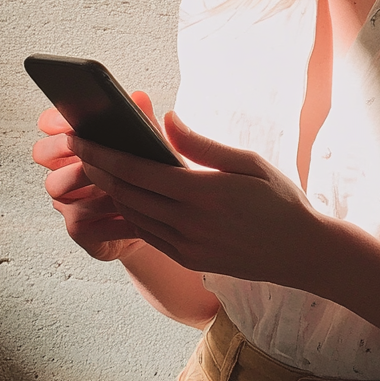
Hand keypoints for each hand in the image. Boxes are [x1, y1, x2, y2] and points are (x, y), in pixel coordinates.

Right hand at [32, 93, 156, 262]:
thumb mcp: (152, 147)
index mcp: (80, 144)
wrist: (162, 223)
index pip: (49, 123)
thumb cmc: (152, 178)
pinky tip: (127, 213)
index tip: (70, 121)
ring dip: (87, 182)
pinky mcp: (78, 227)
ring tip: (117, 183)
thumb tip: (140, 97)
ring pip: (55, 185)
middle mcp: (66, 169)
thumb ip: (144, 122)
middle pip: (41, 151)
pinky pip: (76, 218)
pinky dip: (103, 215)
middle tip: (87, 149)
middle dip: (61, 147)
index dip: (54, 120)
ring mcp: (69, 199)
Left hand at [71, 113, 324, 285]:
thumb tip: (168, 120)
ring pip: (133, 216)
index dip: (104, 154)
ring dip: (109, 192)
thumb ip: (203, 145)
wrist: (302, 252)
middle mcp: (191, 224)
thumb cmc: (280, 200)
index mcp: (205, 193)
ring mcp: (188, 247)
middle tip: (77, 147)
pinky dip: (130, 213)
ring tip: (94, 168)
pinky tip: (123, 196)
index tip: (81, 138)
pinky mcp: (190, 260)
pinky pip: (148, 234)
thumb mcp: (249, 162)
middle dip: (97, 169)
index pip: (138, 171)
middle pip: (127, 194)